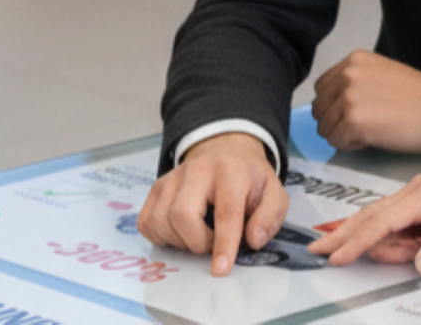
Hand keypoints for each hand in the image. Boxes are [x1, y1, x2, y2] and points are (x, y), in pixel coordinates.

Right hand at [138, 133, 288, 276]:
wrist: (226, 152)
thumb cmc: (249, 180)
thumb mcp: (273, 194)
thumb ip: (269, 217)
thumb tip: (253, 240)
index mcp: (230, 171)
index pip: (225, 212)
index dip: (223, 244)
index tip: (221, 268)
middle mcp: (196, 170)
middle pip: (182, 215)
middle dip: (197, 242)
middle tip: (212, 242)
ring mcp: (172, 177)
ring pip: (161, 220)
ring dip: (180, 241)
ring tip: (198, 234)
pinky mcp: (156, 188)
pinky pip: (147, 222)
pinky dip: (161, 236)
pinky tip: (180, 231)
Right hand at [309, 152, 420, 275]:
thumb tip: (420, 265)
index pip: (384, 221)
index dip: (358, 242)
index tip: (337, 257)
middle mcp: (418, 189)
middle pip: (372, 215)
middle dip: (344, 235)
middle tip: (317, 251)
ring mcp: (419, 192)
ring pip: (382, 218)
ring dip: (372, 241)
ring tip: (357, 254)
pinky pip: (397, 218)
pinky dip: (387, 235)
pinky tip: (386, 249)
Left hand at [312, 50, 420, 152]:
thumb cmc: (419, 97)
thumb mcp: (381, 73)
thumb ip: (354, 82)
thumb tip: (331, 105)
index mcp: (354, 61)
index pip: (321, 88)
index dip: (333, 106)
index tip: (352, 113)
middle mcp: (347, 75)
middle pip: (319, 108)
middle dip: (336, 122)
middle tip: (364, 126)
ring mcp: (349, 98)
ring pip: (325, 127)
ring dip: (343, 135)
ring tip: (371, 131)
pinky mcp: (354, 121)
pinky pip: (336, 142)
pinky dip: (351, 146)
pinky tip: (373, 139)